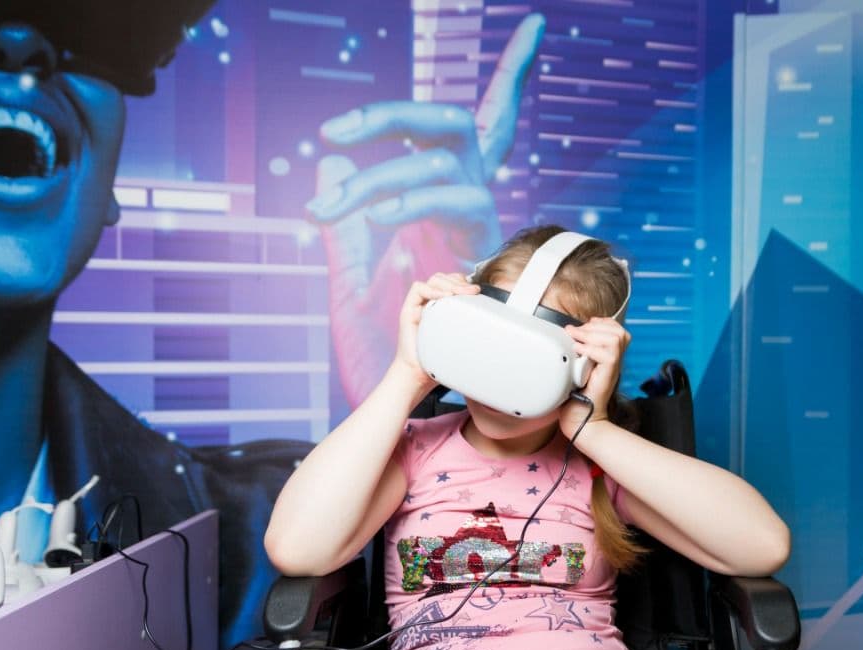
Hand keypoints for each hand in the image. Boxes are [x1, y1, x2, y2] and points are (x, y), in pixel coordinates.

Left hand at [308, 14, 544, 404]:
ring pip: (436, 163)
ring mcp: (478, 217)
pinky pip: (448, 201)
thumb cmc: (380, 336)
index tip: (538, 25)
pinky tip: (373, 214)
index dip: (515, 72)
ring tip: (324, 210)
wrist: (401, 398)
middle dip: (389, 116)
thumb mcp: (351, 267)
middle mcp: (470, 195)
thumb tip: (330, 155)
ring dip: (375, 178)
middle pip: (447, 124)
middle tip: (333, 135)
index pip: (463, 125)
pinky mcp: (480, 244)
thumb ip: (345, 212)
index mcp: (444, 191)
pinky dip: (407, 198)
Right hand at [392, 273, 478, 391]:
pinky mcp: (408, 309)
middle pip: (444, 278)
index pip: (452, 282)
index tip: (477, 291)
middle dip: (459, 281)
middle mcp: (429, 302)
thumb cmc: (439, 361)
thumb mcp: (461, 341)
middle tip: (473, 291)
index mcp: (441, 306)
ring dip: (449, 283)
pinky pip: (418, 288)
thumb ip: (471, 330)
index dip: (463, 282)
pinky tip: (444, 298)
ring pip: (434, 280)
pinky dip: (432, 290)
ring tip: (460, 293)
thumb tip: (496, 329)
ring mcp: (419, 305)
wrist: (419, 375)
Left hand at [559, 318, 629, 439]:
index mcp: (609, 356)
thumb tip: (569, 333)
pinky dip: (590, 349)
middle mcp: (614, 361)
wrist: (580, 419)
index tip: (585, 325)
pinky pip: (609, 354)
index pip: (616, 329)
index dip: (602, 322)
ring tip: (577, 341)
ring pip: (615, 339)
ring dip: (592, 335)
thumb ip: (578, 351)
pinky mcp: (608, 376)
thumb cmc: (575, 396)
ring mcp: (612, 369)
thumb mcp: (575, 367)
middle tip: (576, 333)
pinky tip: (578, 352)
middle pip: (618, 332)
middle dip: (595, 326)